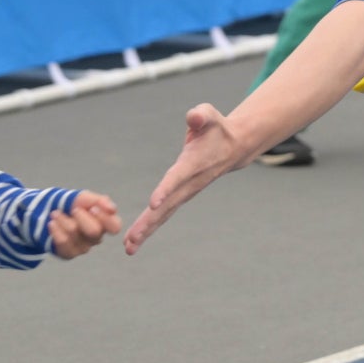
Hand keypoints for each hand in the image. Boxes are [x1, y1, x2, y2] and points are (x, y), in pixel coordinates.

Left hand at [50, 191, 121, 258]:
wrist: (50, 210)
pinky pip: (63, 242)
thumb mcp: (87, 198)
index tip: (92, 208)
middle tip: (74, 210)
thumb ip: (100, 201)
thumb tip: (112, 209)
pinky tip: (52, 223)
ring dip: (63, 219)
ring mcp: (84, 247)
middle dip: (81, 216)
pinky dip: (55, 230)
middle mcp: (97, 238)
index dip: (104, 218)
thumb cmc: (73, 204)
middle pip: (94, 231)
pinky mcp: (69, 253)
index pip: (115, 227)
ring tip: (56, 213)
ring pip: (74, 233)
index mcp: (106, 224)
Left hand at [124, 104, 241, 254]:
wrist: (234, 148)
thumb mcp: (209, 114)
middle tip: (131, 239)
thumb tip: (193, 117)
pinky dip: (149, 227)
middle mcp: (189, 182)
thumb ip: (201, 114)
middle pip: (167, 204)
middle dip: (149, 222)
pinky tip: (133, 240)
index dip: (166, 189)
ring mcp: (186, 192)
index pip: (178, 177)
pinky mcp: (181, 196)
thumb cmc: (216, 128)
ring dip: (147, 230)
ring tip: (129, 247)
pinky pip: (164, 213)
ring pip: (165, 213)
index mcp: (193, 163)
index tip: (153, 204)